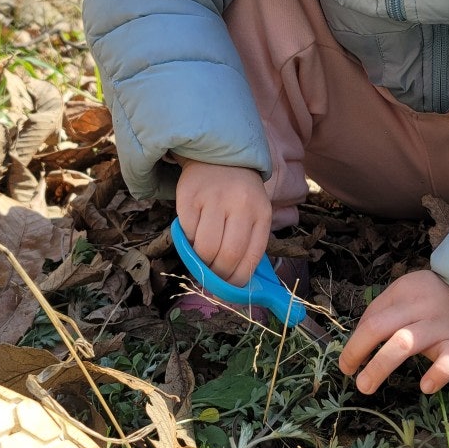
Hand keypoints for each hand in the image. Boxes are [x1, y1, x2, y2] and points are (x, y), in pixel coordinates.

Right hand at [174, 159, 271, 285]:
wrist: (218, 156)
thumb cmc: (238, 194)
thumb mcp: (254, 213)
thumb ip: (248, 244)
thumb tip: (234, 286)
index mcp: (261, 213)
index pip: (251, 258)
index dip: (237, 281)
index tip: (228, 291)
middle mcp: (240, 205)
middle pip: (227, 256)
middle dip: (217, 276)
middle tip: (211, 279)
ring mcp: (214, 199)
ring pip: (205, 249)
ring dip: (200, 261)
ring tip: (201, 257)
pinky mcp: (190, 196)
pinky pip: (187, 233)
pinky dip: (188, 241)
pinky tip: (194, 233)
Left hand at [338, 268, 448, 395]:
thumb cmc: (440, 297)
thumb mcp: (410, 291)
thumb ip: (385, 309)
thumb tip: (358, 337)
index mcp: (403, 292)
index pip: (370, 318)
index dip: (354, 342)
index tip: (348, 363)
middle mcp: (418, 308)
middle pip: (379, 328)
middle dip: (357, 352)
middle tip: (349, 373)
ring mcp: (439, 326)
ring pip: (403, 343)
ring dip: (379, 366)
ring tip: (366, 386)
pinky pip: (447, 361)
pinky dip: (436, 375)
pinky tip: (425, 386)